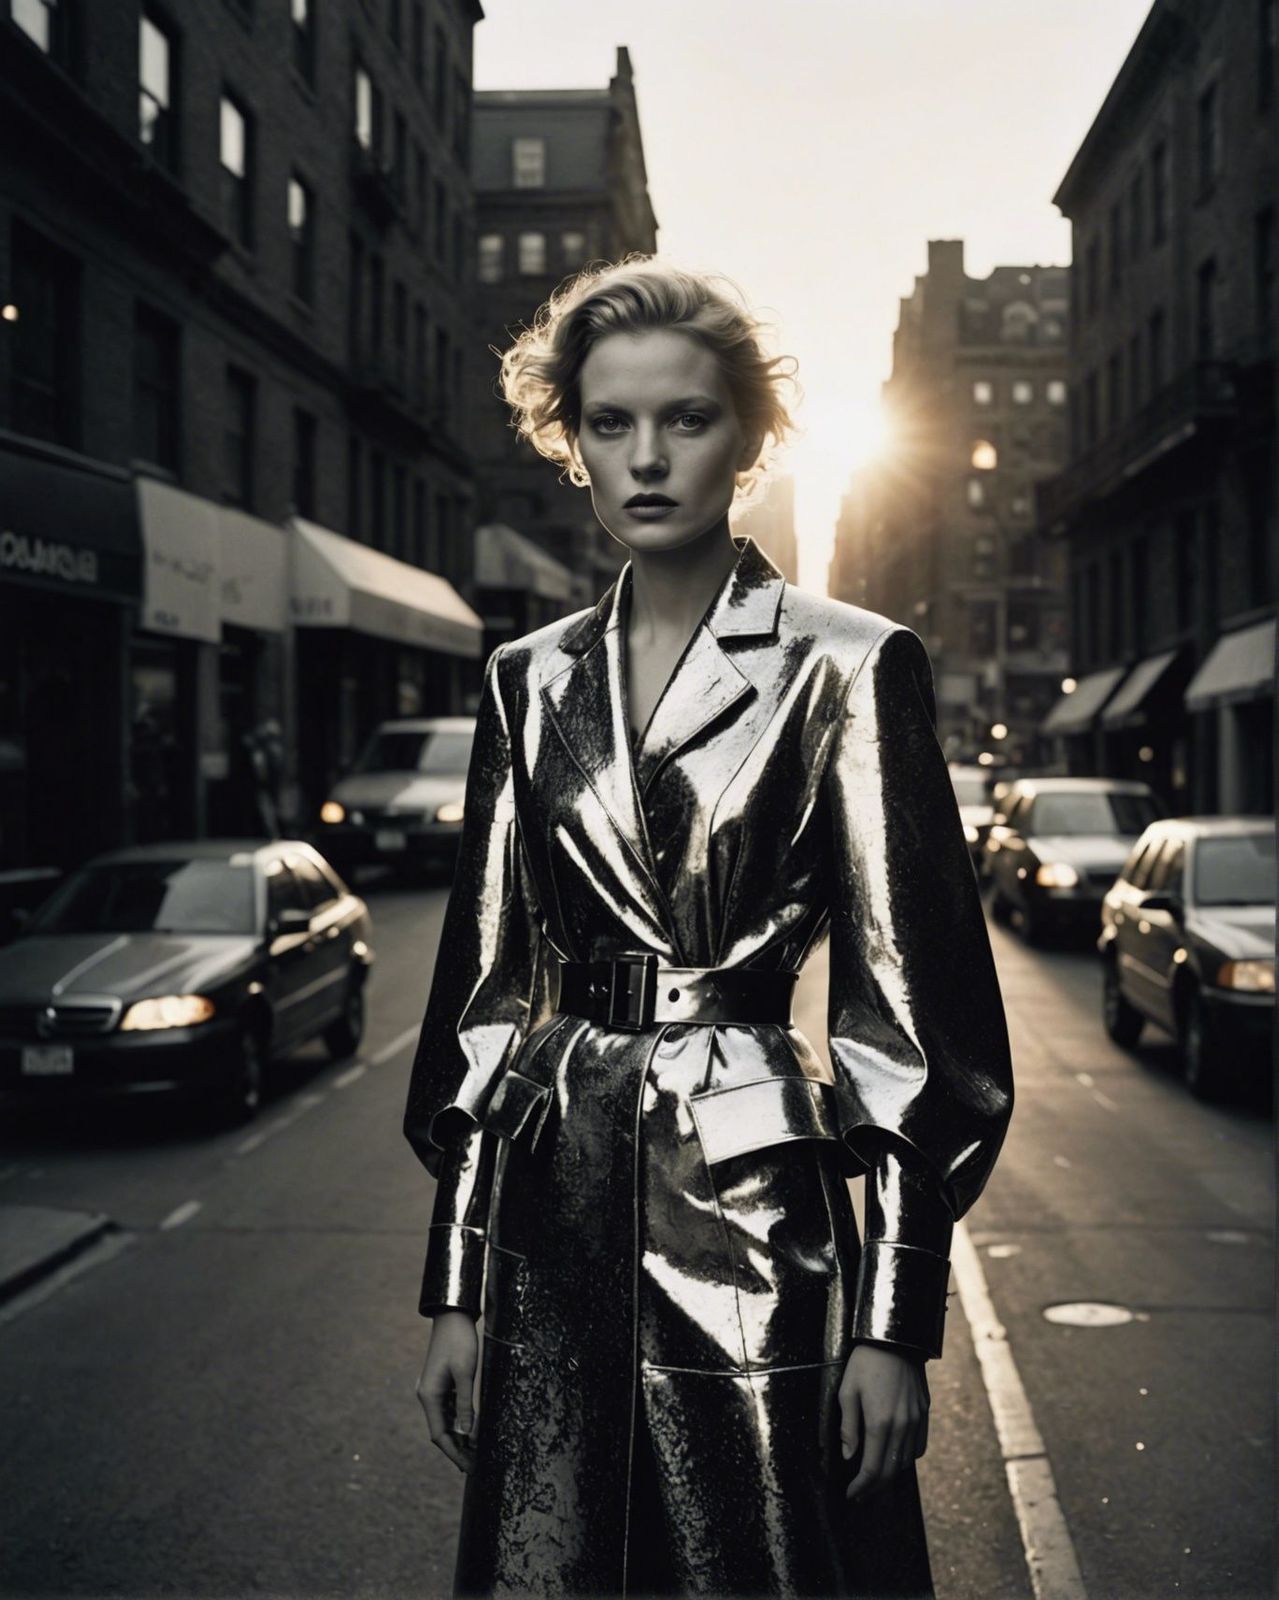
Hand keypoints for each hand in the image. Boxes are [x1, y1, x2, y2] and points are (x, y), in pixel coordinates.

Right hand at [416, 1310, 479, 1471]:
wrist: (452, 1316)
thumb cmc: (460, 1342)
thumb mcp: (465, 1373)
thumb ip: (465, 1404)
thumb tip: (467, 1433)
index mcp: (429, 1396)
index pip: (439, 1435)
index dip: (454, 1453)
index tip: (468, 1468)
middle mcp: (427, 1395)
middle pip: (441, 1430)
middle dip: (457, 1448)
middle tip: (475, 1465)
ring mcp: (433, 1389)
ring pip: (445, 1420)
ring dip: (459, 1436)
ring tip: (476, 1452)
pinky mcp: (441, 1383)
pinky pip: (449, 1409)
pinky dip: (459, 1421)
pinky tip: (471, 1429)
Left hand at [838, 1343, 929, 1500]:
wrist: (896, 1339)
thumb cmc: (866, 1363)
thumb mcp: (847, 1391)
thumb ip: (848, 1427)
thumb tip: (849, 1457)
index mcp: (880, 1423)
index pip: (873, 1469)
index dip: (861, 1487)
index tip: (851, 1495)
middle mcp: (902, 1427)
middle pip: (891, 1471)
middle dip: (875, 1488)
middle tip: (860, 1494)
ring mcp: (916, 1421)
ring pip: (906, 1462)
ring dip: (891, 1475)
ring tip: (875, 1478)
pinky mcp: (924, 1413)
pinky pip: (919, 1447)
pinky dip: (906, 1459)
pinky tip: (894, 1456)